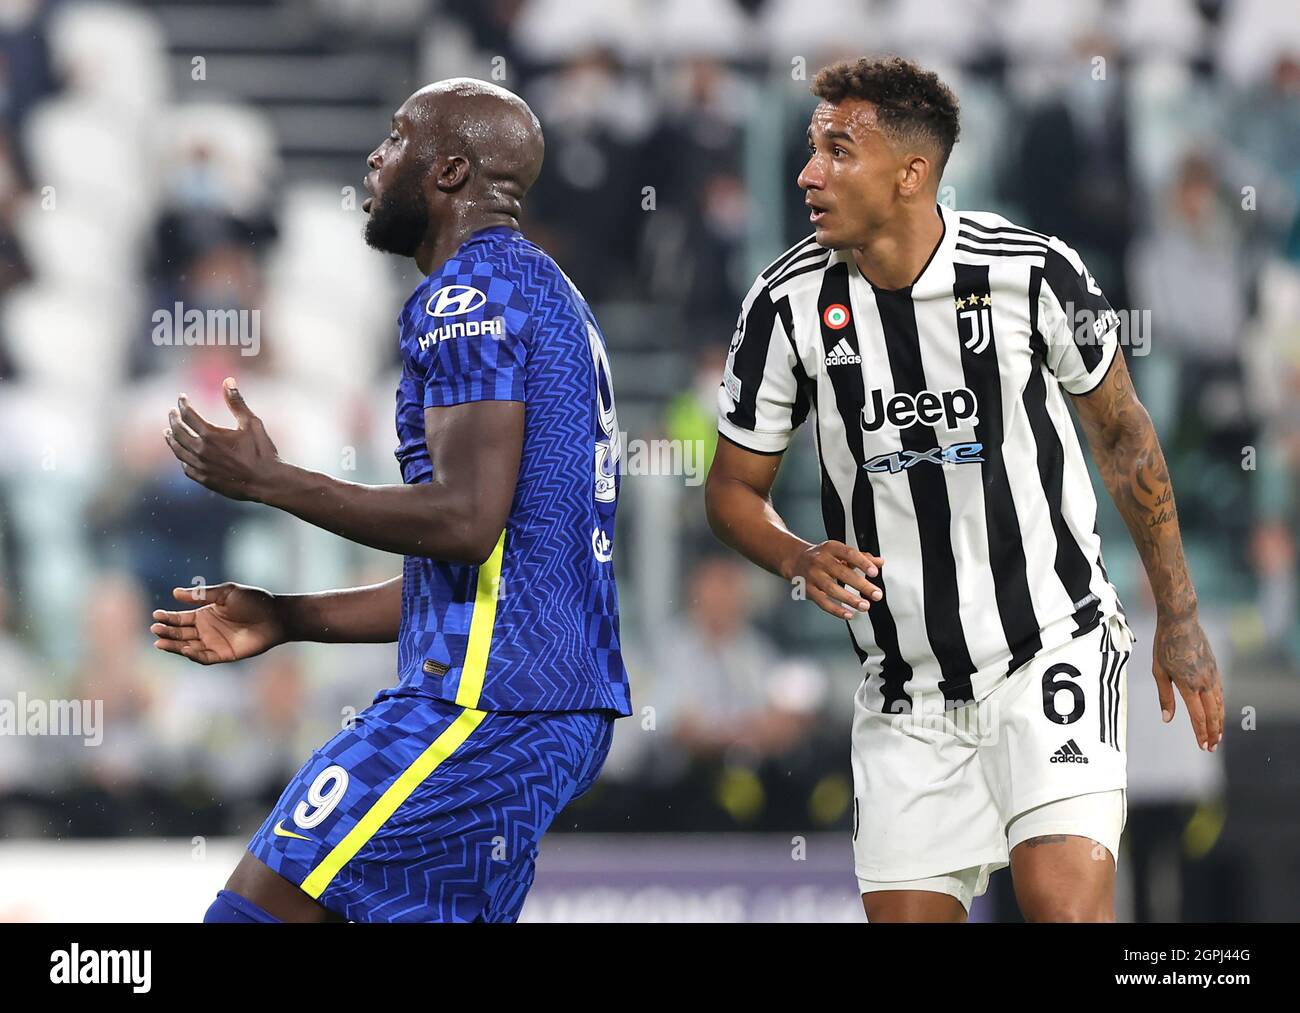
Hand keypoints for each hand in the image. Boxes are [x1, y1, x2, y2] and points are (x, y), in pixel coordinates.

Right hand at [151, 583, 287, 664]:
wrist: (275, 616)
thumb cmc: (253, 601)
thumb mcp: (226, 593)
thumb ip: (202, 595)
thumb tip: (175, 593)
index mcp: (205, 614)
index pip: (180, 618)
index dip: (167, 618)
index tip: (156, 615)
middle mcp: (206, 630)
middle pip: (180, 633)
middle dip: (167, 632)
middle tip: (155, 629)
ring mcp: (214, 643)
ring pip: (188, 646)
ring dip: (174, 645)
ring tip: (160, 641)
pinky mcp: (224, 654)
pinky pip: (204, 657)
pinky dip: (193, 655)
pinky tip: (184, 649)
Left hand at [165, 377, 281, 501]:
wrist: (267, 482)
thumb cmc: (262, 451)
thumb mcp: (252, 423)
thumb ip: (237, 403)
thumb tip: (228, 380)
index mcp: (211, 434)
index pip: (188, 414)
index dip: (184, 404)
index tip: (182, 398)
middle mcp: (201, 450)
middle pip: (178, 432)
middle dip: (173, 420)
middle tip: (172, 413)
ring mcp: (201, 466)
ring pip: (178, 451)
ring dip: (171, 439)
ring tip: (168, 433)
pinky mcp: (205, 479)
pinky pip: (186, 467)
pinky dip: (182, 459)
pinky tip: (183, 455)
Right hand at [783, 539, 883, 620]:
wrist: (795, 559)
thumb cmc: (822, 556)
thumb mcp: (840, 552)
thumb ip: (861, 557)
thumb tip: (879, 562)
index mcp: (831, 548)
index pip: (849, 553)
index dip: (862, 563)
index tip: (874, 572)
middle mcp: (820, 560)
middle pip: (842, 573)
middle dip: (861, 585)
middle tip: (876, 594)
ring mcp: (812, 575)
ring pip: (831, 589)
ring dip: (850, 599)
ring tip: (864, 606)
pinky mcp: (807, 589)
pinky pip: (822, 601)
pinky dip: (836, 609)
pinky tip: (848, 614)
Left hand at [1152, 613, 1223, 750]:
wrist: (1181, 622)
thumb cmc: (1164, 646)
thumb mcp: (1158, 672)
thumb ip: (1165, 696)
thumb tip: (1167, 719)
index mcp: (1188, 685)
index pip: (1198, 716)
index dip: (1200, 733)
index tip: (1203, 746)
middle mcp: (1204, 682)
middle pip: (1212, 714)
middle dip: (1213, 732)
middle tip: (1211, 746)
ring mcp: (1212, 675)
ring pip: (1219, 705)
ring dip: (1219, 722)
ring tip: (1217, 735)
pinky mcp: (1215, 669)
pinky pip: (1220, 693)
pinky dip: (1220, 707)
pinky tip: (1217, 713)